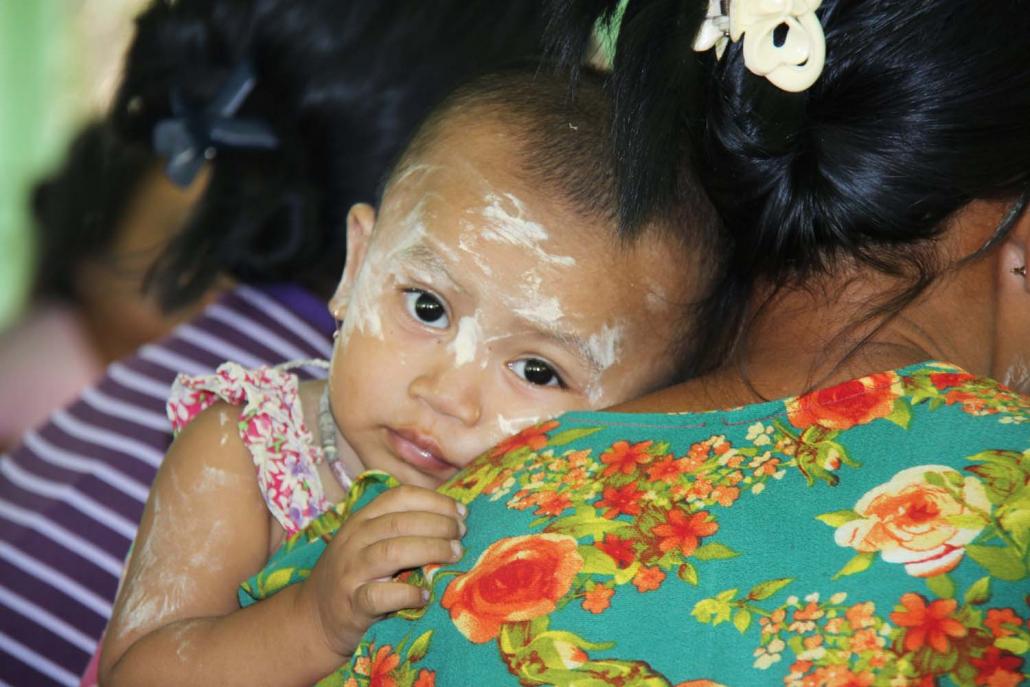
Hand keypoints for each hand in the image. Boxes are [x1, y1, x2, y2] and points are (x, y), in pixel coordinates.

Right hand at [298, 486, 465, 659]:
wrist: (314, 618)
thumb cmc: (355, 575)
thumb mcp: (369, 541)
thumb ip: (400, 527)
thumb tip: (453, 517)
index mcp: (362, 519)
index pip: (400, 496)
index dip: (435, 501)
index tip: (461, 512)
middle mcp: (354, 540)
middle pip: (401, 522)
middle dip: (439, 524)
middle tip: (461, 536)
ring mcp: (350, 572)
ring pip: (392, 551)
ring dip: (430, 550)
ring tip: (454, 555)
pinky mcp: (352, 605)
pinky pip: (382, 595)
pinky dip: (408, 594)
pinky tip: (425, 595)